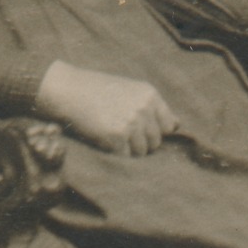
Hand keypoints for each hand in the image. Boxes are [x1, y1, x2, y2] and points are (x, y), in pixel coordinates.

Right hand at [35, 60, 177, 155]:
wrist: (70, 91)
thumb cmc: (98, 91)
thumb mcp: (131, 90)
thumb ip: (152, 107)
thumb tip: (177, 126)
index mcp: (150, 96)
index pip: (169, 126)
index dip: (155, 132)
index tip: (142, 133)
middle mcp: (144, 109)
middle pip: (155, 141)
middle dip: (142, 143)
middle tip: (122, 137)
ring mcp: (131, 123)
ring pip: (141, 152)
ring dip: (129, 151)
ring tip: (113, 139)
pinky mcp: (116, 137)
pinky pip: (125, 157)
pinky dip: (116, 155)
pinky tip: (105, 143)